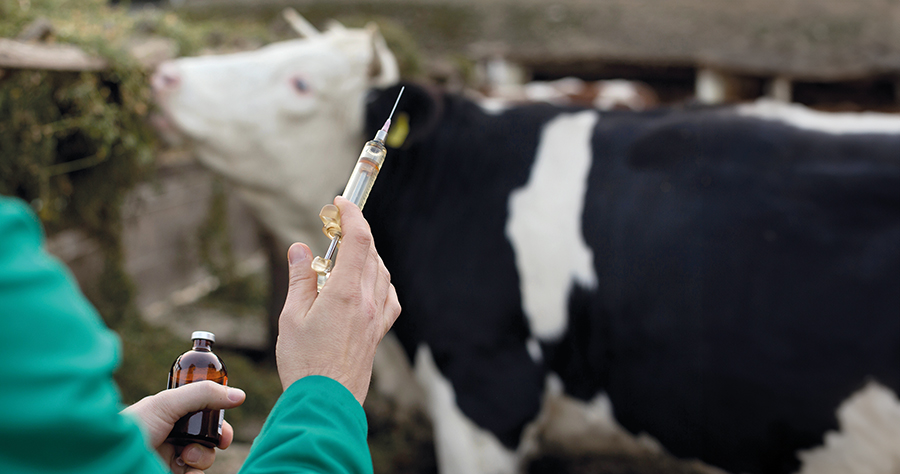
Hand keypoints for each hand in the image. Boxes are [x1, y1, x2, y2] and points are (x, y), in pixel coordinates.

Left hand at [122, 381, 245, 472]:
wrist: (111, 462)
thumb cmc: (132, 429)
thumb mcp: (167, 404)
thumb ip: (203, 394)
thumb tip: (240, 395)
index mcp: (170, 414)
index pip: (203, 414)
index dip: (217, 418)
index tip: (224, 422)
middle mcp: (172, 436)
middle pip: (209, 437)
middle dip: (217, 439)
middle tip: (221, 441)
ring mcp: (171, 458)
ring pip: (205, 458)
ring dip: (202, 457)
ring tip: (186, 457)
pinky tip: (184, 472)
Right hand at [276, 196, 401, 404]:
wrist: (326, 403)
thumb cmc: (304, 363)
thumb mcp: (291, 316)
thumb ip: (300, 278)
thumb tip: (299, 248)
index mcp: (346, 293)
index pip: (358, 240)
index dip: (352, 214)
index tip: (340, 203)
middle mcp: (368, 301)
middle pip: (370, 253)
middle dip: (355, 233)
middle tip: (334, 226)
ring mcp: (376, 318)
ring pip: (381, 272)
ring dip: (366, 255)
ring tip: (343, 255)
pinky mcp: (378, 333)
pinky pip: (388, 297)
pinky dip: (379, 281)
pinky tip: (366, 285)